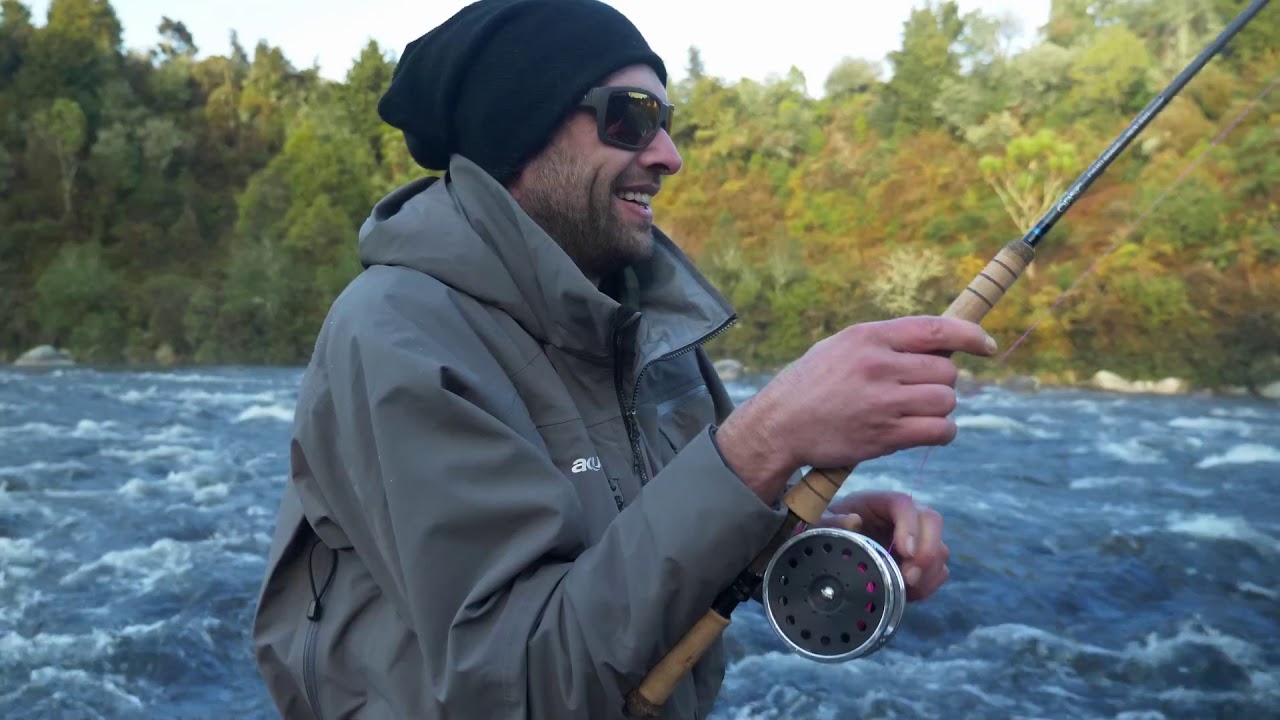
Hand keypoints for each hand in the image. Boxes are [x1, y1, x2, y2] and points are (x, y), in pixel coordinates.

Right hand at [717, 316, 995, 500]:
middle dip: (942, 382)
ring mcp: (883, 402)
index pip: (936, 329)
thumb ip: (885, 342)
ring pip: (946, 400)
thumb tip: (938, 344)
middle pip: (946, 371)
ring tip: (916, 412)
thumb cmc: (811, 385)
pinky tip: (924, 432)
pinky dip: (941, 432)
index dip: (970, 336)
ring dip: (940, 408)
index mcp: (869, 336)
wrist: (779, 425)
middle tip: (920, 391)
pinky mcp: (885, 436)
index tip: (987, 346)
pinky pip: (940, 431)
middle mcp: (878, 365)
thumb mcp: (841, 347)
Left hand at [817, 490, 948, 601]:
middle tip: (908, 577)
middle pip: (932, 521)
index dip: (909, 525)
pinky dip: (927, 585)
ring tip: (904, 587)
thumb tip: (853, 521)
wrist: (835, 547)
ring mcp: (916, 538)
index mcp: (878, 502)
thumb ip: (831, 522)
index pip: (903, 503)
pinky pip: (938, 571)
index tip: (904, 550)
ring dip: (927, 572)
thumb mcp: (821, 524)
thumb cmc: (828, 530)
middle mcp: (903, 516)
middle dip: (926, 551)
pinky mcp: (920, 560)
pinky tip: (906, 592)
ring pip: (939, 548)